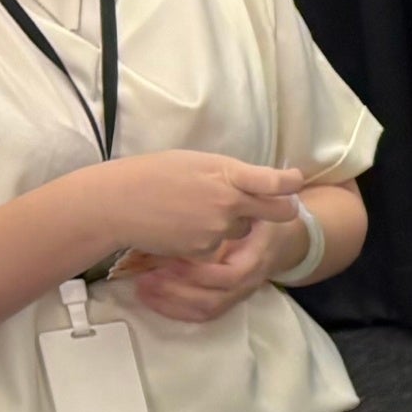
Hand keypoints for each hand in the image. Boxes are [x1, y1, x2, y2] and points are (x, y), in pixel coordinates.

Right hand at [85, 151, 303, 262]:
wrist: (116, 202)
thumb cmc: (152, 174)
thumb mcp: (197, 161)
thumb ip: (231, 173)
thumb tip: (257, 182)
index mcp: (228, 173)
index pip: (275, 182)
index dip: (290, 184)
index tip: (295, 182)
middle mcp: (229, 202)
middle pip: (276, 212)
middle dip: (275, 209)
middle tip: (265, 204)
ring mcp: (218, 228)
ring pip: (243, 230)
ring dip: (232, 223)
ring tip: (198, 210)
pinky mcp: (204, 250)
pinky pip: (218, 247)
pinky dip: (207, 240)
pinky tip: (184, 227)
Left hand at [124, 212, 295, 324]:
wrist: (280, 241)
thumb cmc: (259, 218)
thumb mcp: (252, 206)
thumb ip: (232, 205)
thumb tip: (196, 194)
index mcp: (257, 257)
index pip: (230, 275)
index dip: (198, 271)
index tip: (170, 256)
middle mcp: (249, 282)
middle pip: (213, 299)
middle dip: (176, 289)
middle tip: (145, 273)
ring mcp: (237, 295)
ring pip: (204, 309)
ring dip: (170, 301)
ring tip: (143, 285)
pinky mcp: (225, 301)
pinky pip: (200, 315)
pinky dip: (173, 309)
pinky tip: (150, 297)